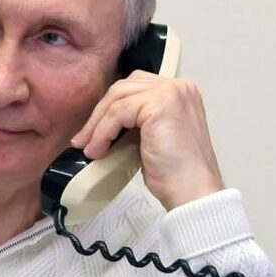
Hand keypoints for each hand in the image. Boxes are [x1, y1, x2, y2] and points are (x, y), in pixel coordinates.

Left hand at [70, 71, 224, 209]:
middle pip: (124, 88)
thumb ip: (139, 121)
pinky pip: (118, 113)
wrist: (192, 190)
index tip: (93, 130)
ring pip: (118, 99)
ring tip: (88, 148)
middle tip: (83, 139)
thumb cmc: (177, 172)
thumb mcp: (155, 136)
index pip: (135, 86)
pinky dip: (103, 132)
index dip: (110, 107)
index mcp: (180, 91)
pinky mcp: (159, 105)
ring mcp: (170, 93)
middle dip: (100, 113)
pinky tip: (97, 150)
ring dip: (97, 125)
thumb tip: (105, 123)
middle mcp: (178, 86)